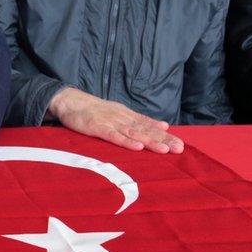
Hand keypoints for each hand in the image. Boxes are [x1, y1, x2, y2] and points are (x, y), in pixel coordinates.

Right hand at [49, 87, 182, 152]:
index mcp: (128, 116)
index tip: (180, 145)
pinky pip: (113, 136)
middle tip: (178, 149)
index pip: (150, 126)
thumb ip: (141, 120)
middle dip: (162, 140)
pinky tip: (137, 146)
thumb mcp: (120, 113)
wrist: (70, 101)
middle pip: (145, 130)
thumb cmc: (95, 110)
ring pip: (133, 133)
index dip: (165, 135)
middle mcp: (122, 118)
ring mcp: (110, 123)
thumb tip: (164, 125)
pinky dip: (125, 141)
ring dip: (148, 141)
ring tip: (163, 150)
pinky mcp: (98, 127)